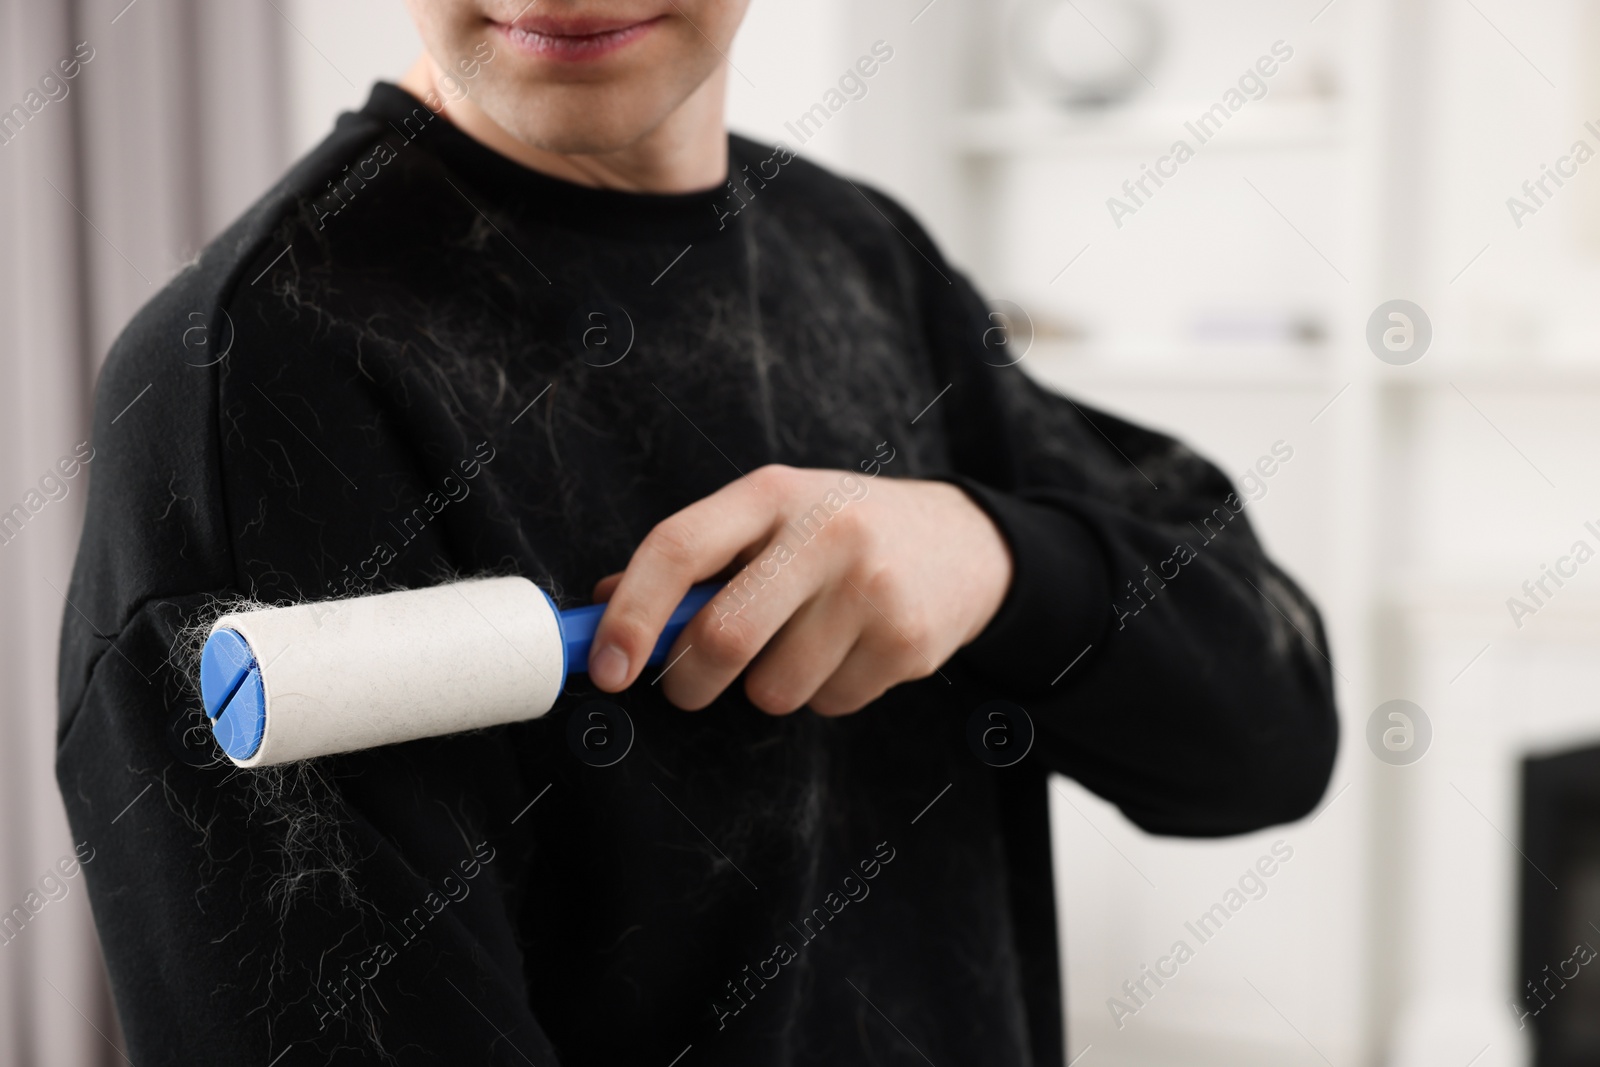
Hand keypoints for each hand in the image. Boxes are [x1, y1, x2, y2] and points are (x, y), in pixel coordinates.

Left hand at [586, 464, 1012, 715]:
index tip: (606, 668)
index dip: (629, 615)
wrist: (964, 542)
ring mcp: (871, 588)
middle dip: (690, 682)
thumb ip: (695, 559)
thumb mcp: (771, 519)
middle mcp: (824, 532)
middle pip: (723, 637)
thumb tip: (603, 608)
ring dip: (768, 689)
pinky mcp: (907, 641)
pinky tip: (851, 650)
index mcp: (772, 493)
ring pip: (773, 689)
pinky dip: (825, 695)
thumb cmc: (841, 532)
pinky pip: (829, 705)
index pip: (678, 548)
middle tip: (692, 685)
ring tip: (802, 644)